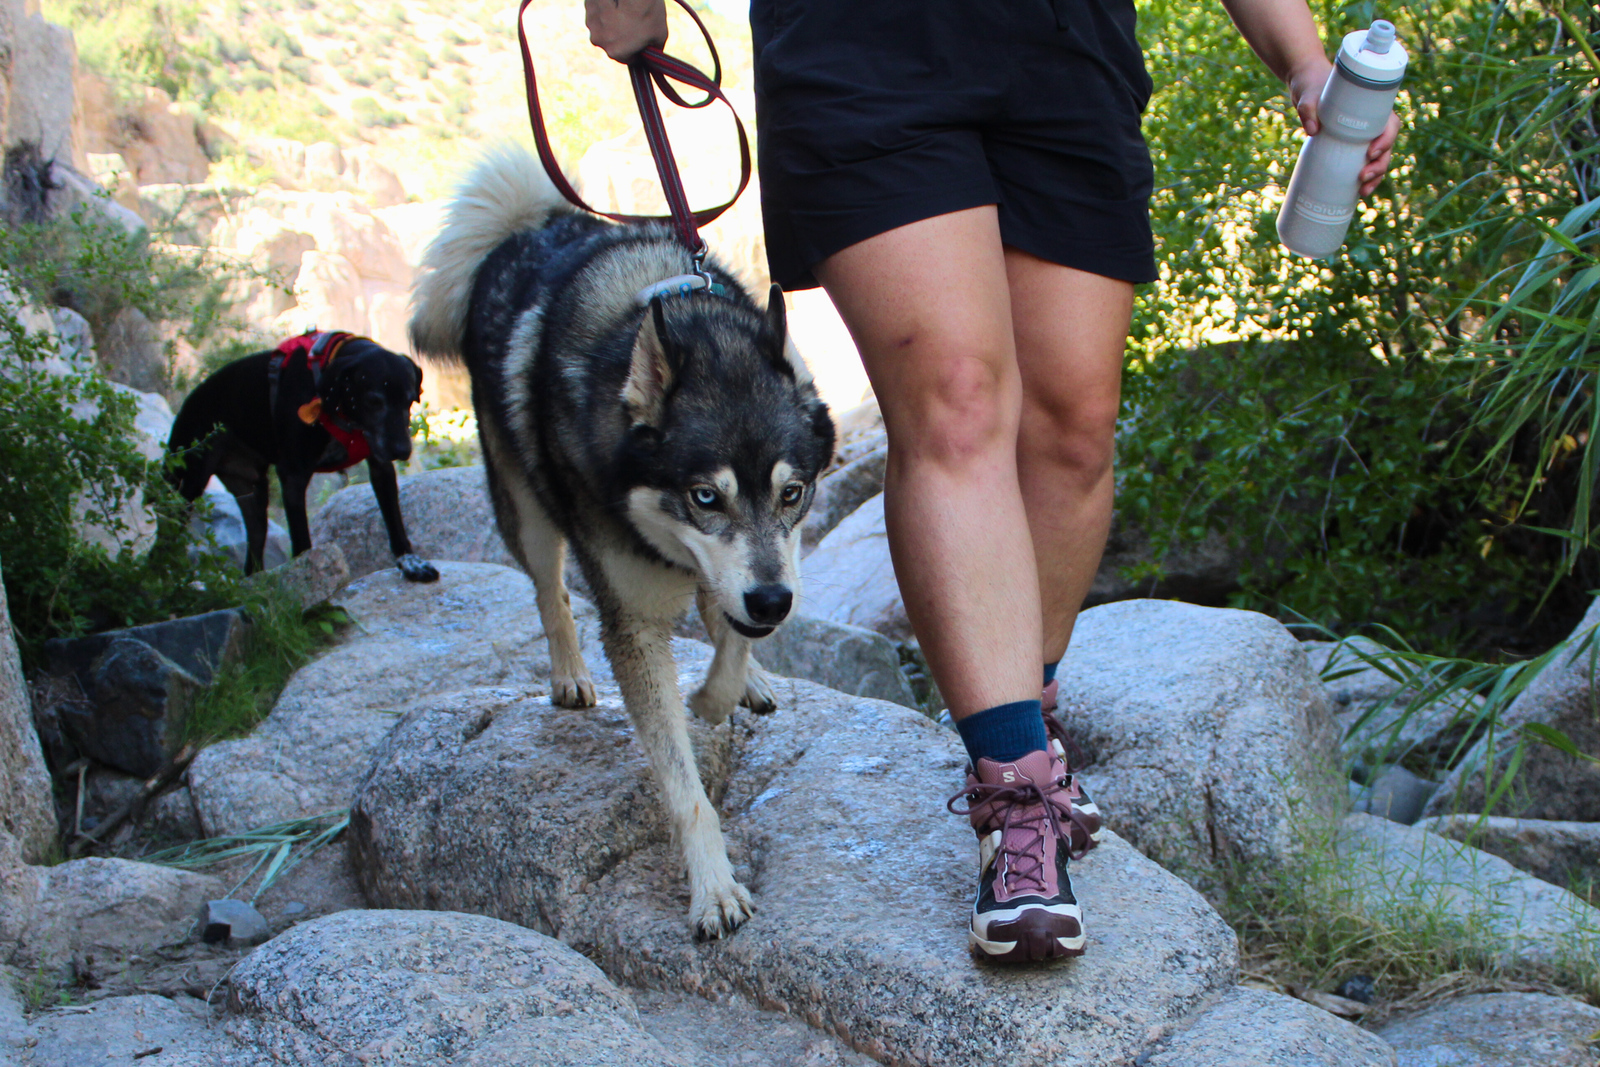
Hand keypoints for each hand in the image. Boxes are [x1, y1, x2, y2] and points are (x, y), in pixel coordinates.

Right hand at [585, 0, 666, 61]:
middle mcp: (599, 41)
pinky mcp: (588, 6)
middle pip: (613, 43)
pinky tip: (617, 1)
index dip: (638, 49)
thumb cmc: (648, 9)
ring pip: (604, 27)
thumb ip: (654, 49)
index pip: (629, 58)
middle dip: (623, 35)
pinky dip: (605, 9)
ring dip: (612, 22)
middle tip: (635, 20)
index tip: (643, 38)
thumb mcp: (660, 34)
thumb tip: (653, 55)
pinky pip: (598, 12)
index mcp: (616, 52)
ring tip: (626, 9)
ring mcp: (591, 23)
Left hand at [1287, 57, 1399, 196]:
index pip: (1390, 124)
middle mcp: (1371, 123)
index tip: (1370, 151)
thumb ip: (1308, 108)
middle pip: (1386, 147)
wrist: (1308, 88)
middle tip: (1362, 177)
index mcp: (1371, 107)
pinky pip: (1364, 163)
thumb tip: (1312, 130)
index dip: (1386, 139)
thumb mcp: (1308, 94)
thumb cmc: (1313, 86)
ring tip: (1362, 191)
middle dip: (1379, 165)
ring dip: (1375, 177)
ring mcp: (1362, 136)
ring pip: (1378, 158)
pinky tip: (1359, 192)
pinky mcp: (1351, 145)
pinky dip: (1365, 179)